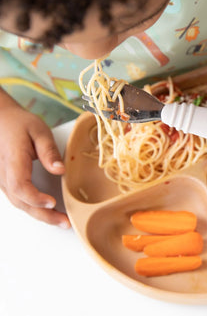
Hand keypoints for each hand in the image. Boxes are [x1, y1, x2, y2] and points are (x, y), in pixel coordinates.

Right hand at [0, 101, 70, 227]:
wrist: (1, 120)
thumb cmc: (20, 124)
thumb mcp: (39, 130)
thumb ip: (49, 151)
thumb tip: (60, 171)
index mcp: (13, 160)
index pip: (20, 186)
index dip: (36, 198)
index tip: (53, 203)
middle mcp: (3, 174)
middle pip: (21, 201)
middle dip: (44, 216)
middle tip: (65, 222)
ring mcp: (2, 179)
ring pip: (19, 204)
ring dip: (40, 215)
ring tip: (60, 221)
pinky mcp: (6, 181)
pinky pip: (18, 199)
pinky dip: (33, 208)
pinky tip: (47, 211)